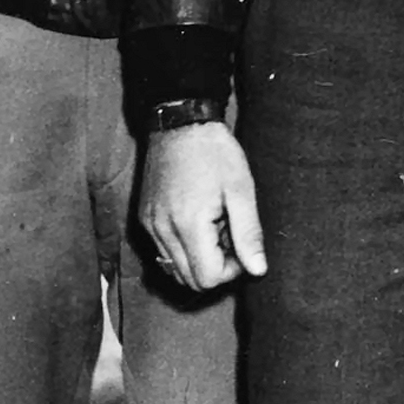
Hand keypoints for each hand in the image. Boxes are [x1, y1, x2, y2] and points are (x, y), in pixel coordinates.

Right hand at [138, 123, 266, 290]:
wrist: (180, 124)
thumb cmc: (215, 153)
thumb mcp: (241, 190)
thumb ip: (249, 234)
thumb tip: (258, 270)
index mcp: (187, 225)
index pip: (207, 278)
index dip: (231, 270)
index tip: (241, 243)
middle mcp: (162, 231)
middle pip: (190, 280)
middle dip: (216, 266)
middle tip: (230, 234)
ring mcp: (150, 226)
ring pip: (174, 269)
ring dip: (199, 258)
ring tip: (215, 226)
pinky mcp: (144, 219)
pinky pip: (164, 252)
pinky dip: (184, 248)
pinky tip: (199, 222)